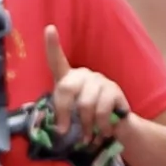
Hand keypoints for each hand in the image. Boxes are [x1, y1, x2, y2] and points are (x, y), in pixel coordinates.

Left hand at [43, 29, 126, 145]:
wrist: (116, 125)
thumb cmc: (87, 118)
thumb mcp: (71, 115)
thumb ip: (63, 117)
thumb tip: (61, 131)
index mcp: (68, 78)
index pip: (57, 60)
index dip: (52, 45)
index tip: (49, 29)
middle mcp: (83, 75)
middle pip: (67, 88)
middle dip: (64, 113)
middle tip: (65, 132)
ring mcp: (100, 80)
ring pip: (85, 105)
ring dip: (85, 126)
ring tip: (88, 137)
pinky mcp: (115, 90)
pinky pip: (102, 111)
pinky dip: (100, 127)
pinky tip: (103, 131)